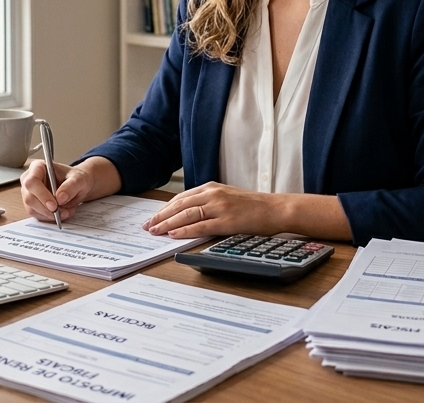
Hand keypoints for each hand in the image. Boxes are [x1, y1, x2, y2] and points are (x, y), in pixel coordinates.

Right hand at [19, 156, 118, 223]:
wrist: (77, 186)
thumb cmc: (76, 178)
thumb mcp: (79, 179)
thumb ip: (70, 186)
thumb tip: (60, 198)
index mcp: (38, 167)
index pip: (32, 182)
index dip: (41, 195)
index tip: (54, 205)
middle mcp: (29, 180)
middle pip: (29, 198)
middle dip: (46, 209)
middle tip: (61, 213)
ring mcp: (29, 193)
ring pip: (32, 209)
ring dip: (49, 214)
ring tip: (66, 212)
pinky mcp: (32, 205)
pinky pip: (37, 215)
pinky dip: (50, 217)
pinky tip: (62, 213)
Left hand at [143, 182, 283, 238]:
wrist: (276, 209)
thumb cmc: (254, 206)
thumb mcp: (228, 197)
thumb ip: (209, 203)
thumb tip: (189, 214)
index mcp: (212, 188)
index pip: (182, 198)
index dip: (165, 208)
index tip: (154, 216)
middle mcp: (213, 194)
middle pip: (180, 205)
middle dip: (161, 215)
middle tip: (147, 225)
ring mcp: (220, 207)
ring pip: (186, 214)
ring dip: (168, 223)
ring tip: (155, 231)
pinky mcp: (227, 220)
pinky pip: (200, 226)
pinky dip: (185, 230)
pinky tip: (173, 234)